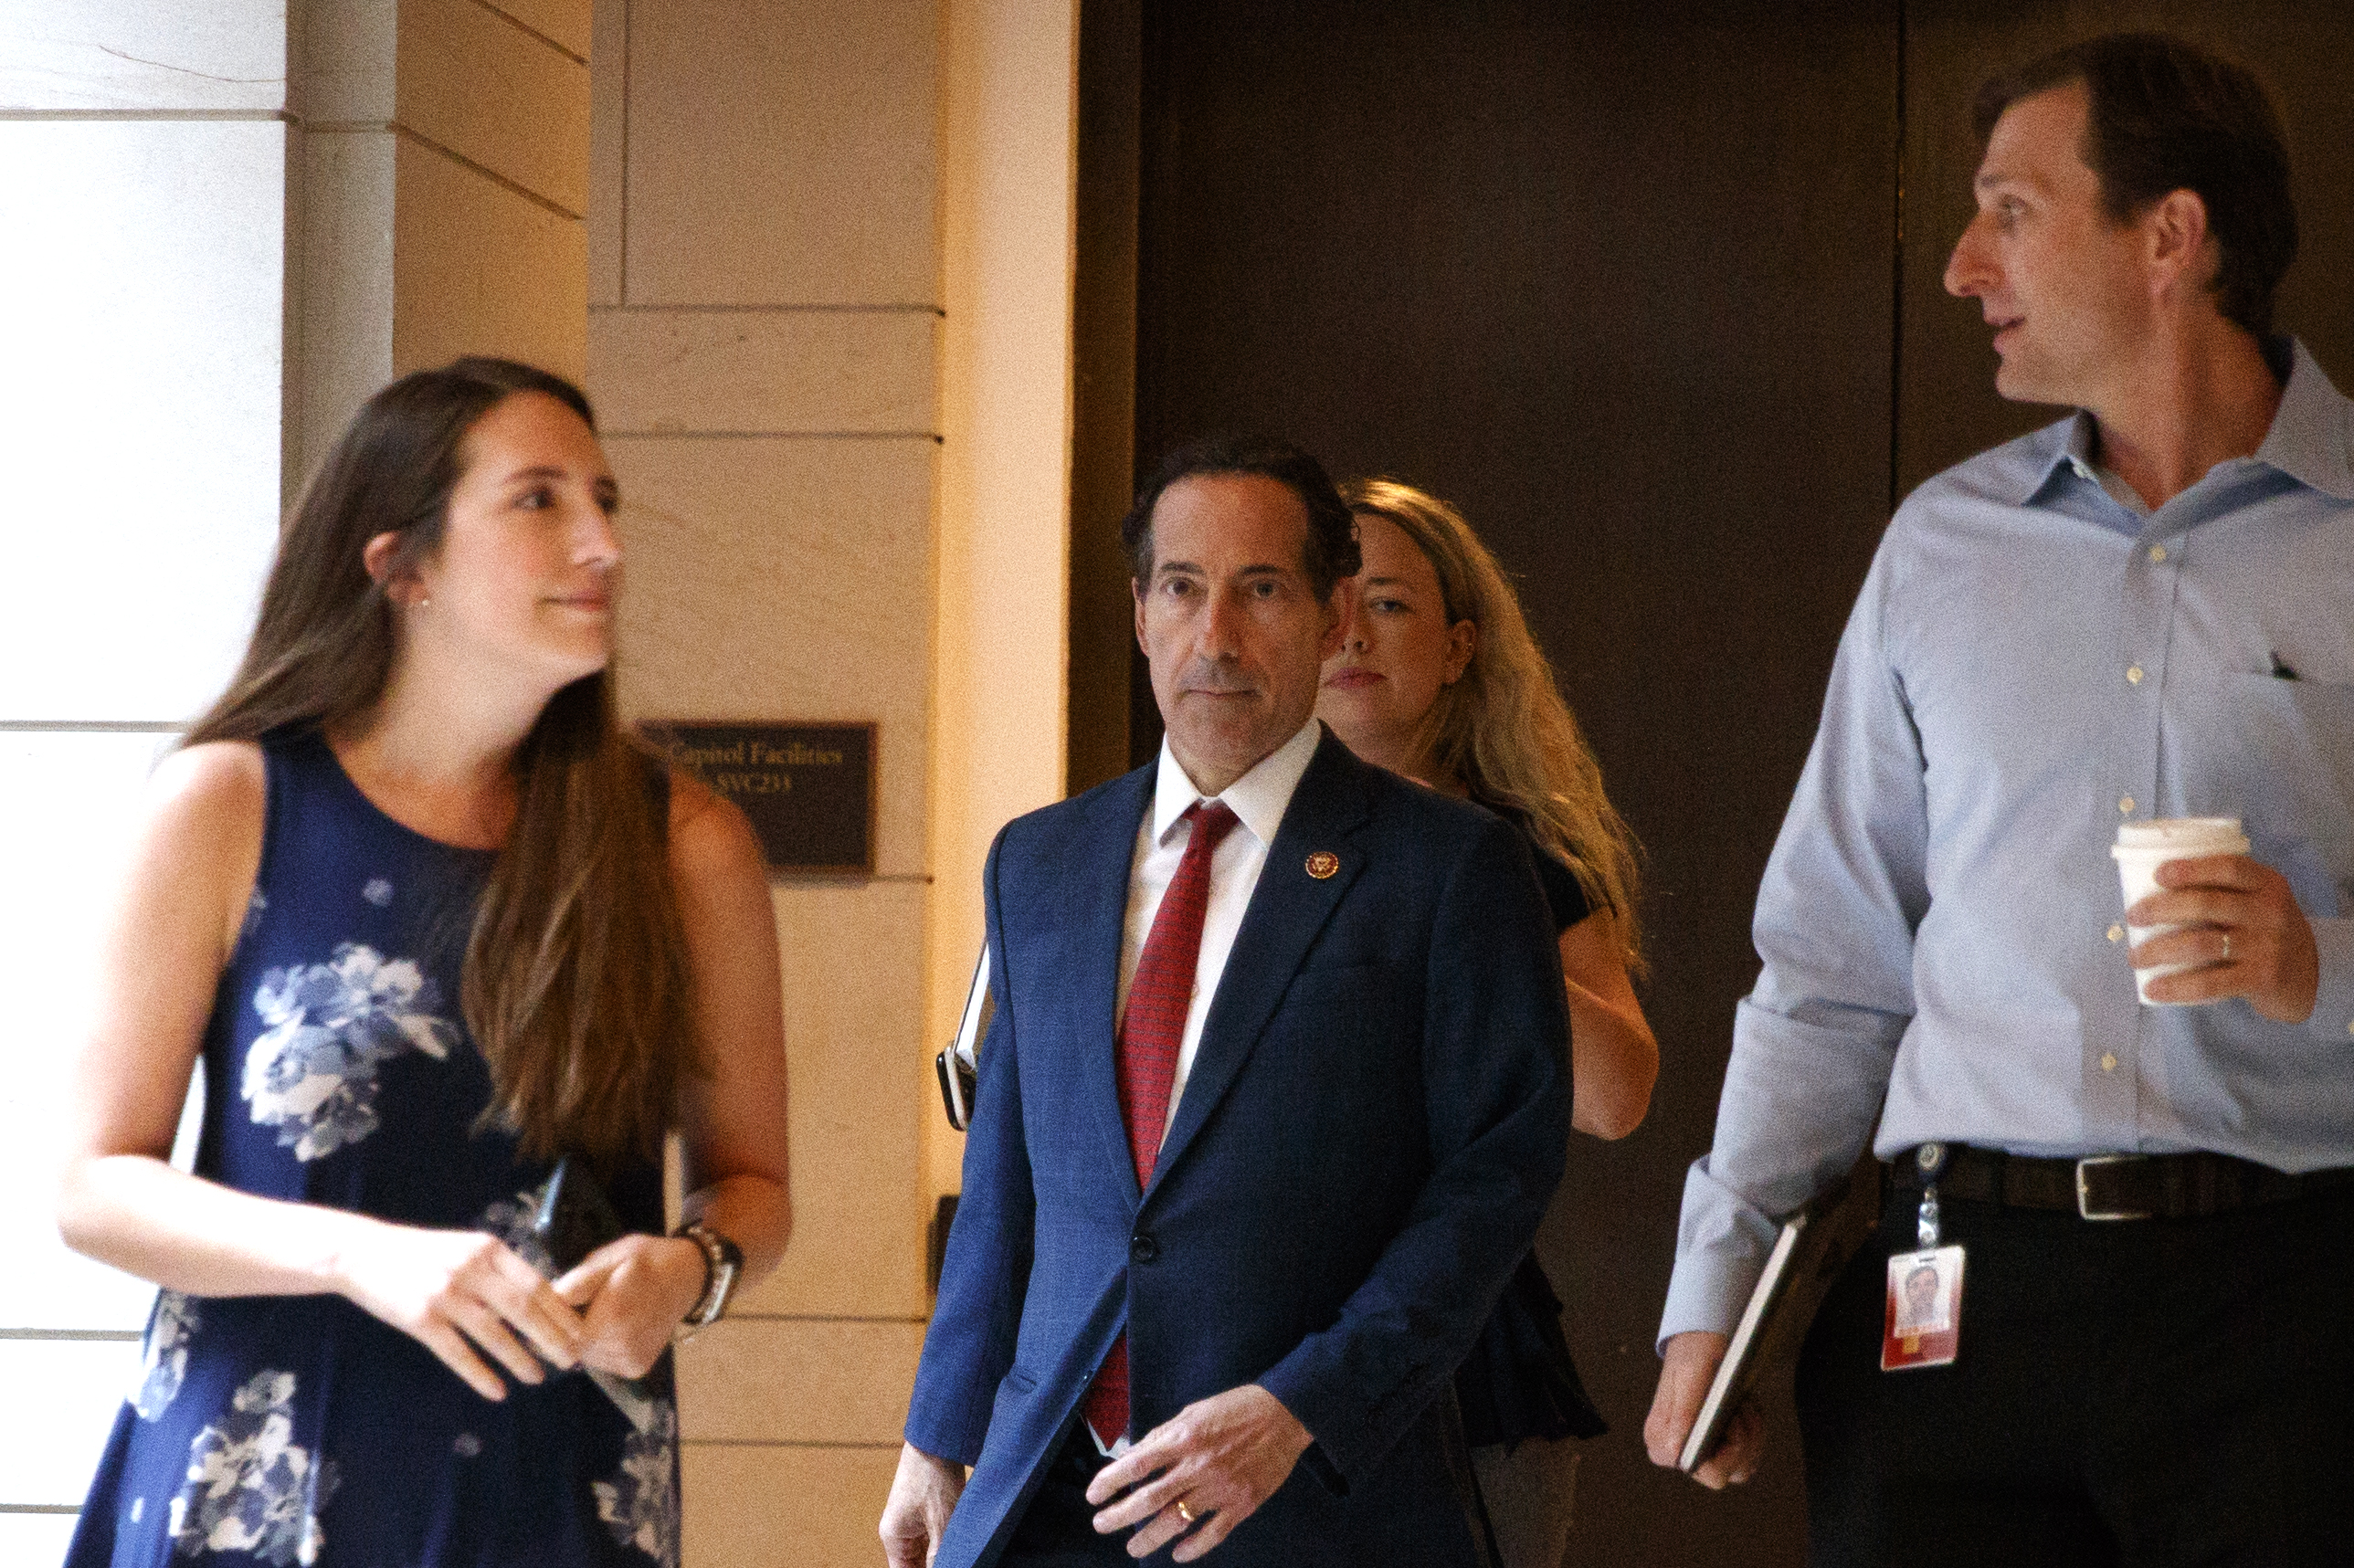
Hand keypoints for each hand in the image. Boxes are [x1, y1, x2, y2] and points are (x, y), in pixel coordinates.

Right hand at [335, 1222, 585, 1400]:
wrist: (362, 1253)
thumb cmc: (421, 1253)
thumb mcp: (465, 1247)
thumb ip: (497, 1268)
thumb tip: (538, 1298)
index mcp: (488, 1249)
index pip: (537, 1284)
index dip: (560, 1312)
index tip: (578, 1332)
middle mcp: (471, 1269)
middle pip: (524, 1309)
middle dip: (552, 1338)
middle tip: (571, 1360)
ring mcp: (445, 1294)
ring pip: (494, 1334)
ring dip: (520, 1359)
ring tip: (537, 1377)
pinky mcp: (421, 1319)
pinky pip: (458, 1353)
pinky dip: (481, 1374)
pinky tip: (497, 1390)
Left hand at [554, 1234, 710, 1378]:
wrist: (687, 1278)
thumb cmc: (647, 1260)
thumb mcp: (612, 1257)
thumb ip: (579, 1281)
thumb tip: (549, 1300)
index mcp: (613, 1315)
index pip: (560, 1330)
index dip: (556, 1316)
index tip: (567, 1297)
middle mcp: (623, 1345)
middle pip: (572, 1345)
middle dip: (572, 1326)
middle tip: (589, 1301)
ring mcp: (630, 1360)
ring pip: (585, 1355)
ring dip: (585, 1337)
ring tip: (605, 1311)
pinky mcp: (636, 1368)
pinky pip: (603, 1361)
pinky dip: (601, 1345)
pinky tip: (616, 1326)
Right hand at [879, 1443, 965, 1567]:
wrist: (938, 1438)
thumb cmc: (934, 1475)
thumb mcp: (942, 1522)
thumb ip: (939, 1556)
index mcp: (893, 1538)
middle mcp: (899, 1532)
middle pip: (914, 1565)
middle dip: (934, 1565)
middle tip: (960, 1560)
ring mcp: (912, 1522)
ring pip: (926, 1553)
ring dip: (941, 1556)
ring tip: (961, 1552)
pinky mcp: (925, 1512)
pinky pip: (933, 1538)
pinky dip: (945, 1544)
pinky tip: (962, 1544)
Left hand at [1085, 1384, 1310, 1560]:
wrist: (1285, 1414)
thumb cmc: (1235, 1408)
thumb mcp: (1193, 1412)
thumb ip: (1163, 1436)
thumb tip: (1133, 1455)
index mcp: (1183, 1438)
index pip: (1137, 1464)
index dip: (1110, 1481)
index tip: (1093, 1495)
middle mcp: (1197, 1466)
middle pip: (1150, 1498)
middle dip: (1120, 1516)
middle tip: (1101, 1525)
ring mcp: (1220, 1488)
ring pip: (1176, 1521)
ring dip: (1149, 1538)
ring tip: (1132, 1547)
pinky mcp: (1242, 1504)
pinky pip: (1213, 1533)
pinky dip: (1193, 1547)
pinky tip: (1178, 1554)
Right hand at [1644, 1331, 1760, 1488]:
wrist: (1704, 1342)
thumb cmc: (1694, 1355)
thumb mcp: (1690, 1377)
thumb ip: (1682, 1415)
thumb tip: (1675, 1450)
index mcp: (1661, 1439)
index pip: (1696, 1468)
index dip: (1721, 1452)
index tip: (1729, 1419)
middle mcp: (1677, 1452)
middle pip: (1722, 1474)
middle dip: (1741, 1441)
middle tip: (1739, 1409)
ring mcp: (1701, 1453)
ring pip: (1740, 1468)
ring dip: (1752, 1435)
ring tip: (1744, 1405)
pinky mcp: (1720, 1449)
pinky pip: (1749, 1458)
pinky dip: (1755, 1433)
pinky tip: (1746, 1410)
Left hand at [2128, 853, 2318, 1021]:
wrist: (2306, 973)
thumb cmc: (2262, 928)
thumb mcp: (2256, 899)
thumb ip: (2222, 889)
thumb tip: (2150, 888)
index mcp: (2266, 883)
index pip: (2229, 868)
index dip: (2191, 869)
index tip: (2157, 875)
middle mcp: (2269, 912)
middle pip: (2206, 904)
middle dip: (2161, 909)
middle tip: (2132, 916)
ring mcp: (2266, 946)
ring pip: (2201, 944)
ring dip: (2159, 950)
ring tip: (2135, 957)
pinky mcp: (2260, 978)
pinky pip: (2211, 983)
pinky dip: (2177, 986)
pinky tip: (2153, 989)